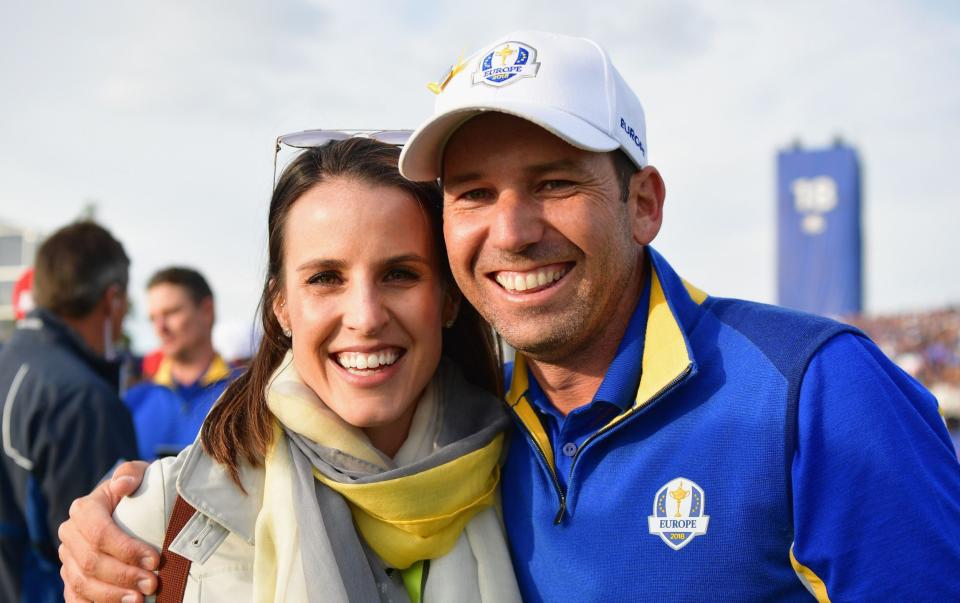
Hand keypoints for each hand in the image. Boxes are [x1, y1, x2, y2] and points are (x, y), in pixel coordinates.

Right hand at [59, 461, 158, 602]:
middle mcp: (70, 534)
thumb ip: (131, 473)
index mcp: (83, 509)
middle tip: (152, 584)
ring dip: (111, 595)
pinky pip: (75, 597)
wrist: (127, 507)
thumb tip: (122, 484)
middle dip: (124, 576)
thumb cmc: (137, 491)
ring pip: (82, 583)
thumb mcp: (139, 474)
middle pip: (91, 561)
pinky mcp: (71, 577)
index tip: (155, 559)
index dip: (126, 549)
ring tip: (139, 600)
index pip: (100, 532)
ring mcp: (68, 558)